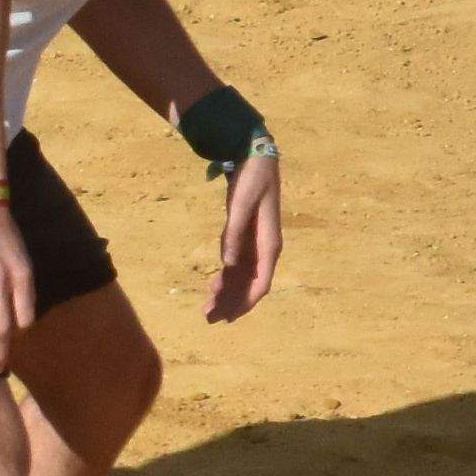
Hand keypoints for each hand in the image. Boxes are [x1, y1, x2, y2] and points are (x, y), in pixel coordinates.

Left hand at [204, 148, 284, 321]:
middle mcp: (265, 249)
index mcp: (269, 244)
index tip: (227, 317)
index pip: (260, 283)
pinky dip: (225, 278)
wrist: (255, 158)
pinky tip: (212, 286)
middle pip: (250, 285)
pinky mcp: (245, 238)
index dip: (244, 302)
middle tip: (208, 318)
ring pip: (243, 278)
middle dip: (232, 303)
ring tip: (207, 307)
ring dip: (227, 294)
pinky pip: (237, 266)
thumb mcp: (241, 205)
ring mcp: (255, 245)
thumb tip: (228, 264)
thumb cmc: (252, 179)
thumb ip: (234, 234)